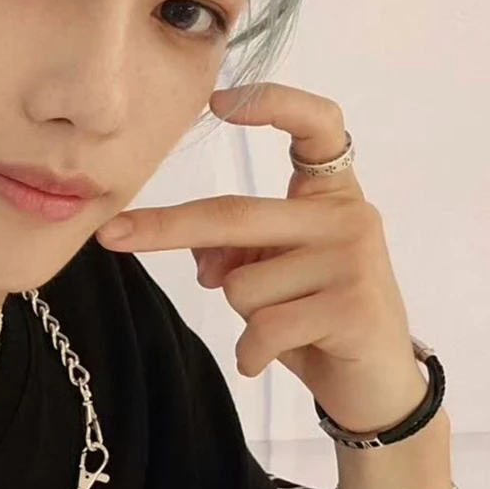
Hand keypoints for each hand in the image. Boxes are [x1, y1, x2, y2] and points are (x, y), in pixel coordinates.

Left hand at [95, 82, 426, 434]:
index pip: (318, 126)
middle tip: (112, 235)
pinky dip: (251, 352)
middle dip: (165, 229)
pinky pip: (262, 327)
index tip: (217, 101)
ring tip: (285, 327)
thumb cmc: (317, 320)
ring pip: (241, 283)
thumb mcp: (273, 274)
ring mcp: (356, 259)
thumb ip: (237, 250)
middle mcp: (349, 216)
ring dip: (243, 315)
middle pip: (233, 215)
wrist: (377, 387)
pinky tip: (269, 358)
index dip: (272, 102)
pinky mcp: (354, 307)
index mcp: (331, 195)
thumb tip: (202, 259)